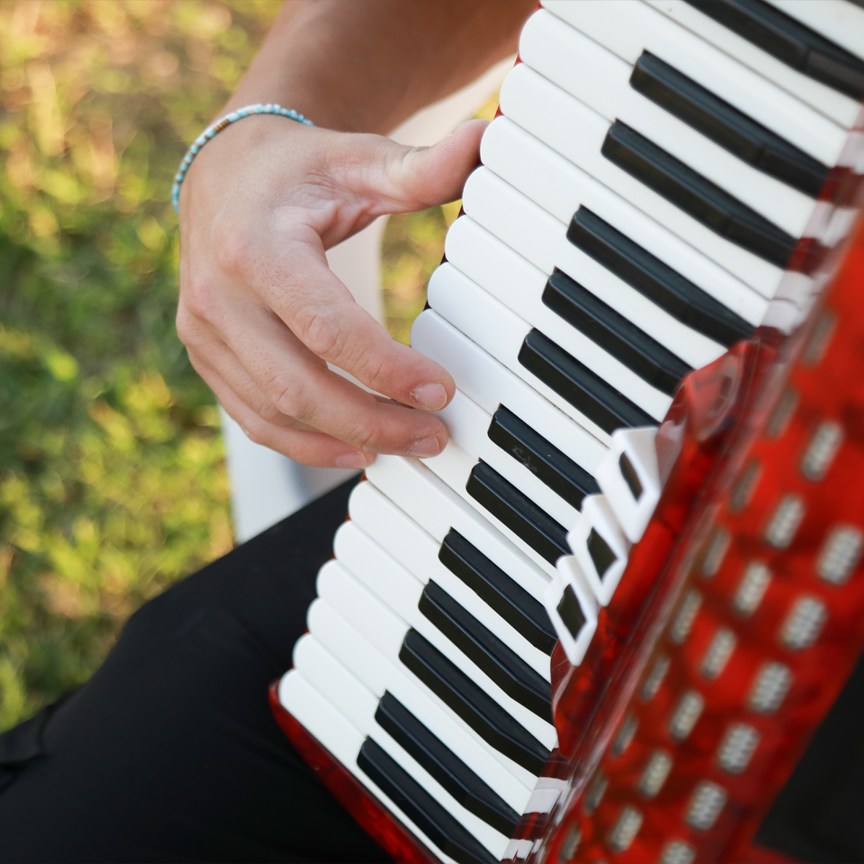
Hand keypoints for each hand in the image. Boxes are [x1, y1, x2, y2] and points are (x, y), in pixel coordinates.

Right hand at [177, 116, 486, 468]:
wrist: (224, 177)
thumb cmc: (297, 173)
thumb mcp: (357, 161)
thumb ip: (420, 167)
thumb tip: (484, 141)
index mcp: (255, 248)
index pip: (326, 327)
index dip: (386, 368)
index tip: (440, 391)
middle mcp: (218, 298)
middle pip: (297, 386)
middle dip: (372, 422)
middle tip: (433, 435)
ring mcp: (204, 334)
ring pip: (275, 414)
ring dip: (344, 441)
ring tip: (406, 445)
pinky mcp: (205, 357)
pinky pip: (254, 419)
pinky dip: (306, 445)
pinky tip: (354, 449)